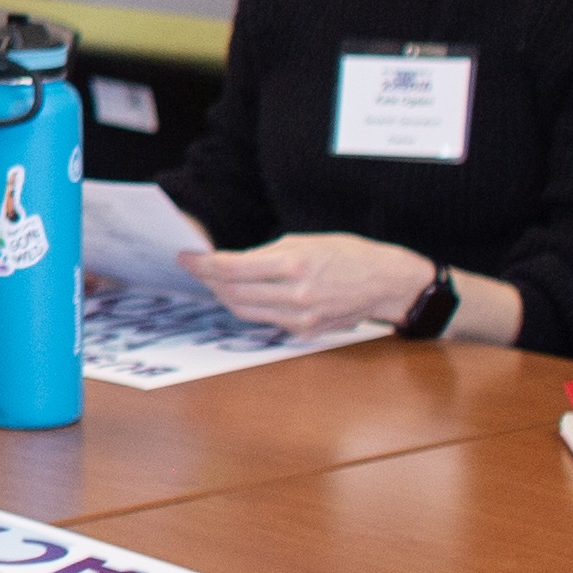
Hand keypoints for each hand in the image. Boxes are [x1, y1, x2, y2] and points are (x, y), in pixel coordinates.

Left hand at [180, 231, 434, 335]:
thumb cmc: (349, 255)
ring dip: (224, 297)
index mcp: (294, 264)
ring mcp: (300, 318)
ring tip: (213, 282)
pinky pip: (266, 321)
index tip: (186, 258)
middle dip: (208, 281)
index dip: (204, 264)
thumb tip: (235, 262)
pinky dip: (249, 309)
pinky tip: (242, 296)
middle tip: (195, 269)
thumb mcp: (307, 242)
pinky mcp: (305, 331)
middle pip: (233, 294)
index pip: (233, 268)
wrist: (385, 282)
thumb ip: (269, 253)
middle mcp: (295, 294)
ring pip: (245, 312)